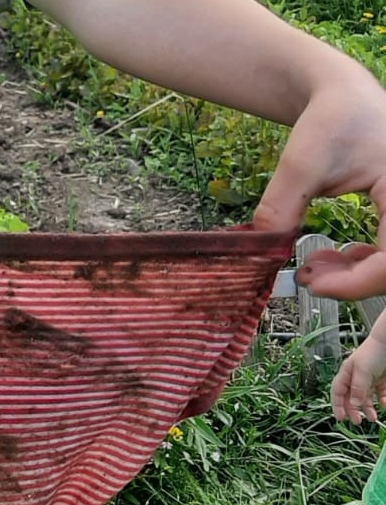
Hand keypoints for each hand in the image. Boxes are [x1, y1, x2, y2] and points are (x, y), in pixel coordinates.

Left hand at [255, 73, 385, 300]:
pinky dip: (363, 263)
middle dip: (354, 281)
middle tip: (309, 276)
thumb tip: (265, 251)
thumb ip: (281, 207)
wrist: (345, 97)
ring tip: (314, 267)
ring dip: (356, 275)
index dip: (357, 283)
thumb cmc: (334, 121)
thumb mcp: (303, 163)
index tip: (314, 283)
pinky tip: (333, 258)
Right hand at [332, 334, 385, 424]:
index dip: (337, 406)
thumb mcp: (363, 371)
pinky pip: (380, 394)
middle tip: (358, 421)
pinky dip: (382, 401)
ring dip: (369, 409)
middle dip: (354, 411)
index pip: (338, 393)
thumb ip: (358, 388)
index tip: (341, 418)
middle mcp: (356, 378)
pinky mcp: (382, 380)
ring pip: (366, 398)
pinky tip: (385, 406)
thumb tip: (354, 404)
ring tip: (374, 418)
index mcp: (346, 374)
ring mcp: (370, 379)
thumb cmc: (374, 351)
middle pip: (351, 398)